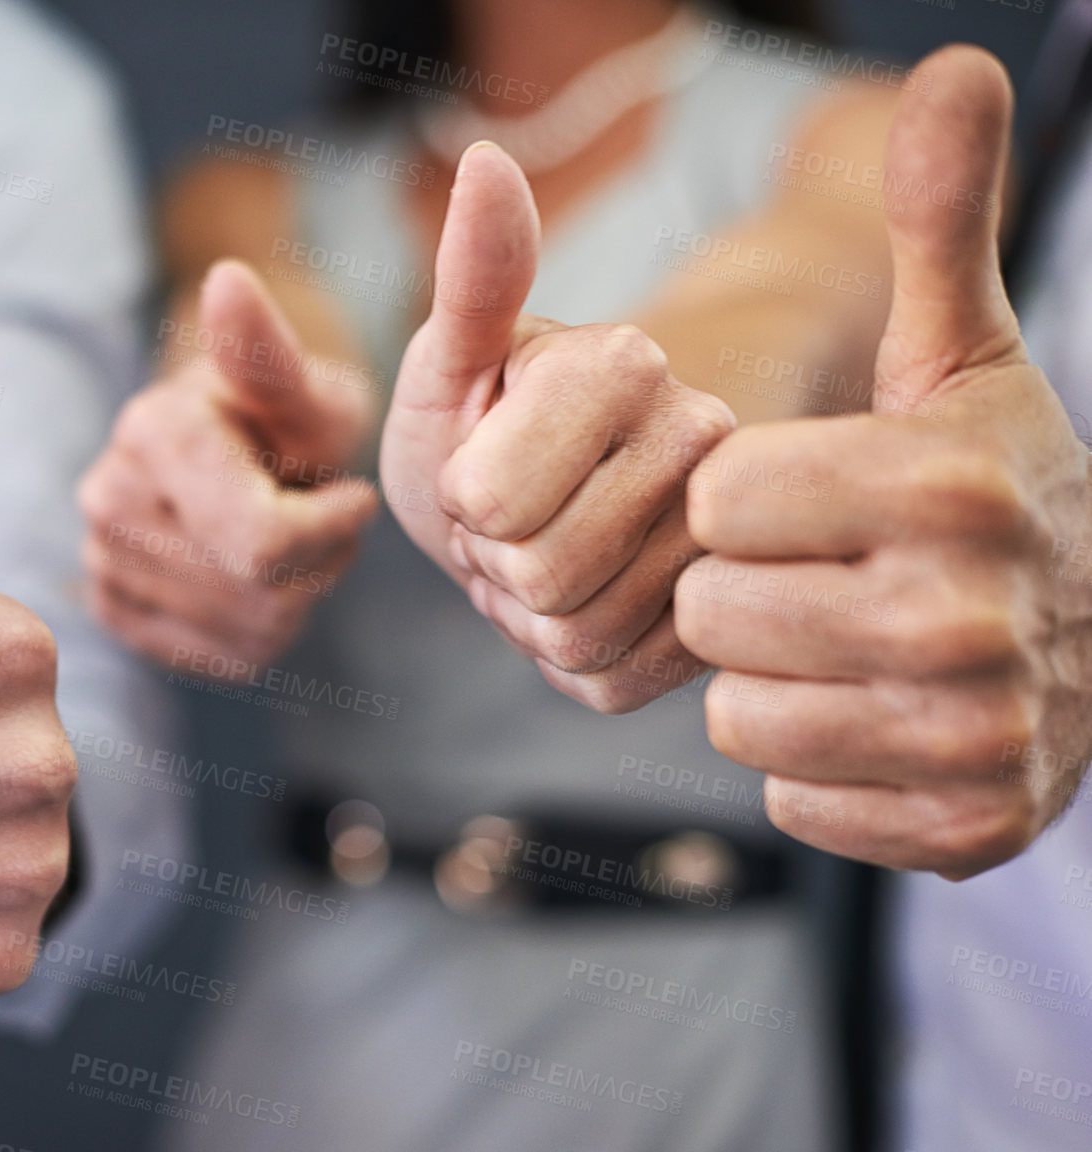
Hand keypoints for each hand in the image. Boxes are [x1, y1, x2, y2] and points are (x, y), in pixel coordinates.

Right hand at [78, 260, 377, 675]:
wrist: (236, 448)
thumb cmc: (289, 414)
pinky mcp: (115, 612)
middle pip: (259, 592)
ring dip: (297, 595)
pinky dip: (262, 628)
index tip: (355, 497)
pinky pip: (222, 658)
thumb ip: (270, 351)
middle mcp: (107, 497)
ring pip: (247, 629)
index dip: (333, 534)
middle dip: (319, 563)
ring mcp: (101, 561)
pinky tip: (260, 577)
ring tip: (290, 538)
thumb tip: (227, 279)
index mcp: (151, 431)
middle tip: (323, 516)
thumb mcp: (305, 384)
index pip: (263, 543)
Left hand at [380, 143, 735, 712]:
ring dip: (527, 615)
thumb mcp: (449, 357)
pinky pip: (611, 683)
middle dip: (493, 562)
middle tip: (507, 523)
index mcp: (627, 362)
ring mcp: (728, 536)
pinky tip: (581, 603)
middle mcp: (704, 437)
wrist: (539, 504)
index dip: (461, 503)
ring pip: (580, 637)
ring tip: (540, 556)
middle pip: (544, 577)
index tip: (479, 466)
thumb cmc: (474, 421)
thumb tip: (484, 162)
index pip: (494, 501)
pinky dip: (567, 659)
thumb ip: (473, 278)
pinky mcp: (721, 622)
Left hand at [675, 47, 1091, 877]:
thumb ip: (938, 222)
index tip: (805, 494)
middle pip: (714, 613)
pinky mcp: (964, 829)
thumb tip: (954, 66)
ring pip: (740, 715)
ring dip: (772, 678)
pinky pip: (788, 799)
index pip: (715, 500)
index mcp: (949, 483)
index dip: (740, 496)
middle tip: (824, 577)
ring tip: (848, 643)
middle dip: (745, 591)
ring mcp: (972, 736)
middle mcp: (969, 615)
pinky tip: (876, 718)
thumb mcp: (967, 355)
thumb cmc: (990, 483)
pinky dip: (815, 763)